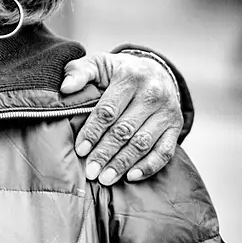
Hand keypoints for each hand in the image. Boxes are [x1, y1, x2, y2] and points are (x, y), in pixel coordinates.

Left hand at [60, 51, 181, 184]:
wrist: (155, 71)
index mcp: (130, 77)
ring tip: (105, 178)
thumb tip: (66, 87)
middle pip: (125, 130)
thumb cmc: (118, 72)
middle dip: (106, 153)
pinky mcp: (176, 125)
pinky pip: (165, 151)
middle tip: (91, 171)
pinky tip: (131, 176)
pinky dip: (149, 166)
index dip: (93, 132)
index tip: (81, 150)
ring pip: (143, 143)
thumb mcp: (98, 64)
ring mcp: (166, 111)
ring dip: (123, 163)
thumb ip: (79, 72)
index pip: (108, 111)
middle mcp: (152, 93)